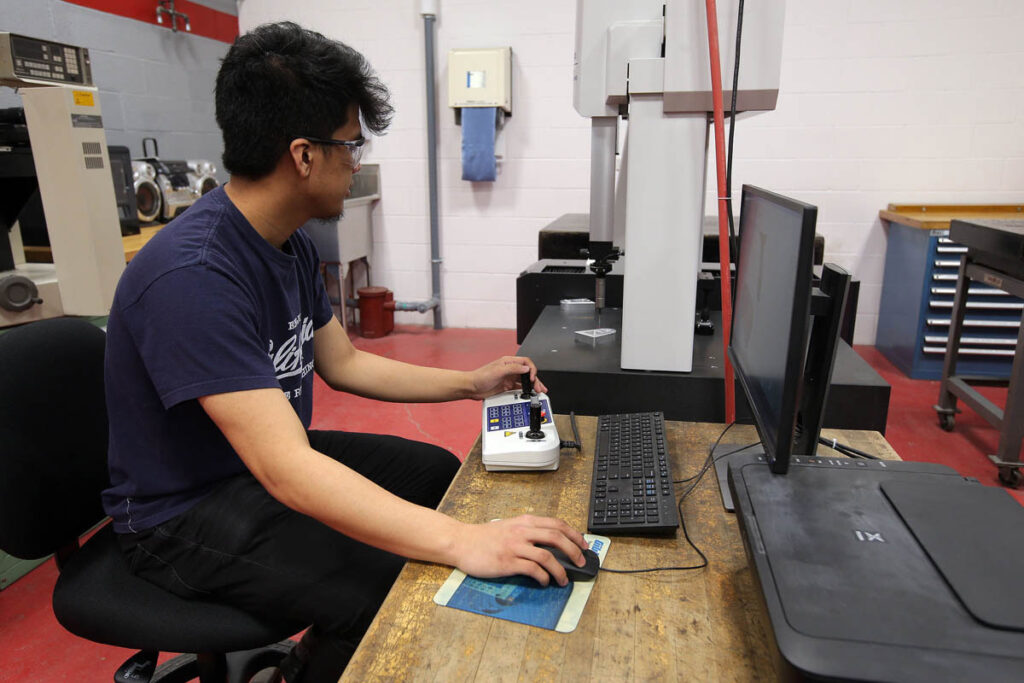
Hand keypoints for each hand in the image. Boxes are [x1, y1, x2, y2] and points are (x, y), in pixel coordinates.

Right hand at [449, 514, 586, 585]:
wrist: (461, 542)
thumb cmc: (484, 537)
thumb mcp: (510, 526)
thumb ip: (529, 532)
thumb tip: (552, 544)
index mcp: (525, 521)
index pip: (557, 524)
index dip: (574, 535)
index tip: (583, 545)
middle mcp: (522, 531)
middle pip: (557, 538)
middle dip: (574, 551)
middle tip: (580, 562)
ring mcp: (515, 547)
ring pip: (547, 557)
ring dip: (560, 571)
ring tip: (563, 580)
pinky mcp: (507, 562)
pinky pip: (532, 570)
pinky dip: (543, 578)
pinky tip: (544, 582)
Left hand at [466, 355, 547, 399]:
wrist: (472, 388)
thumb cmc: (481, 376)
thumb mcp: (498, 370)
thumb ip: (513, 368)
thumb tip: (526, 368)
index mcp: (508, 362)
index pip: (526, 362)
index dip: (531, 369)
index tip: (532, 377)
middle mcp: (510, 369)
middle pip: (527, 372)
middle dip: (535, 379)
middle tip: (540, 387)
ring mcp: (509, 378)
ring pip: (525, 381)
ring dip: (532, 386)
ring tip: (539, 391)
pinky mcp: (507, 387)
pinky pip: (519, 388)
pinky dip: (526, 391)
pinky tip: (529, 394)